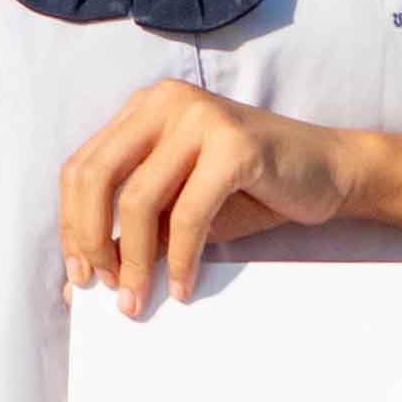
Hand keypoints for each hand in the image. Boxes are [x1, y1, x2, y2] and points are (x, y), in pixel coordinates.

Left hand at [56, 76, 362, 309]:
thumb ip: (137, 225)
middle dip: (92, 241)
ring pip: (138, 199)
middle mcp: (166, 102)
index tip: (81, 274)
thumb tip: (86, 275)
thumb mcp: (180, 204)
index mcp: (145, 109)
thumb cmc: (251, 190)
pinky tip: (184, 286)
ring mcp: (201, 117)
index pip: (82, 167)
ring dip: (135, 261)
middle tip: (105, 288)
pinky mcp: (236, 144)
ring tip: (139, 299)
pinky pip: (188, 213)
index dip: (72, 225)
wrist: (329, 171)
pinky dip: (181, 258)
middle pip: (96, 177)